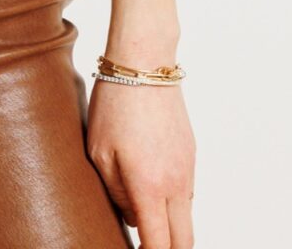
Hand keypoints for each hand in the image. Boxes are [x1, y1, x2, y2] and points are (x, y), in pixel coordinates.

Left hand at [86, 78, 195, 248]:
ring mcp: (188, 169)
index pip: (158, 245)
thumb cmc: (115, 104)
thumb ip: (116, 193)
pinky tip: (152, 192)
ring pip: (186, 219)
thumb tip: (133, 219)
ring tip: (145, 222)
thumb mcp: (99, 152)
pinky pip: (187, 194)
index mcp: (150, 186)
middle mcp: (176, 184)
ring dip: (171, 229)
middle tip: (145, 246)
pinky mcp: (191, 155)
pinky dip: (174, 206)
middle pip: (183, 242)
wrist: (146, 61)